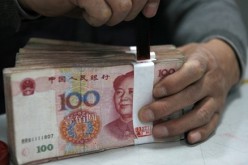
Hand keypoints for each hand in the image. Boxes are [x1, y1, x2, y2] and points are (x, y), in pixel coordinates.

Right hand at [18, 0, 159, 25]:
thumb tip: (150, 11)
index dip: (150, 0)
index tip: (148, 12)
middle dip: (129, 12)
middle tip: (112, 12)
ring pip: (123, 7)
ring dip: (111, 18)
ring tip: (97, 10)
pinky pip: (103, 14)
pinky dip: (95, 20)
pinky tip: (85, 11)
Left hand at [139, 39, 239, 143]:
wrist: (224, 62)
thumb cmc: (196, 58)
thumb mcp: (184, 52)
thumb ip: (166, 58)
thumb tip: (139, 62)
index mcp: (202, 62)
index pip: (190, 72)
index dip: (173, 83)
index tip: (155, 92)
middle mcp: (211, 81)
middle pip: (190, 96)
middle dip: (166, 107)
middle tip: (146, 115)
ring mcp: (217, 97)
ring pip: (200, 114)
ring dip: (178, 125)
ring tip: (158, 131)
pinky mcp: (219, 110)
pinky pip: (212, 124)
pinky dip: (201, 133)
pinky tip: (187, 138)